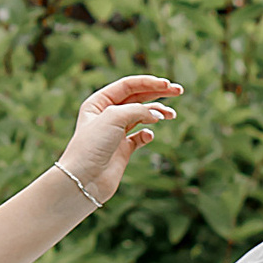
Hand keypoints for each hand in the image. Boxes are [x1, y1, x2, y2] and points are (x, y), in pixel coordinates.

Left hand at [61, 72, 181, 204]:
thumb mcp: (114, 117)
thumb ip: (137, 110)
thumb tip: (156, 114)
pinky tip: (149, 136)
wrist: (84, 179)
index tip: (167, 84)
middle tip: (178, 90)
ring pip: (141, 116)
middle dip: (158, 93)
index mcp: (98, 102)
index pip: (127, 86)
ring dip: (157, 113)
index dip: (148, 83)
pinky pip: (140, 137)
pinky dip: (147, 135)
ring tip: (171, 115)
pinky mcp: (122, 150)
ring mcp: (115, 133)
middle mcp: (106, 116)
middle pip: (137, 98)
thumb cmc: (92, 145)